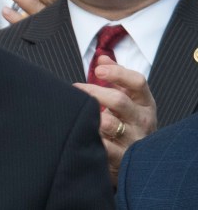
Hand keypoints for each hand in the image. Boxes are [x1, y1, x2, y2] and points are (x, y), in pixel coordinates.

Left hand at [73, 56, 156, 183]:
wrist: (135, 162)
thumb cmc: (128, 122)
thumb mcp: (129, 100)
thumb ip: (117, 78)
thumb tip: (102, 58)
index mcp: (145, 103)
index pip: (138, 82)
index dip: (118, 73)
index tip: (98, 69)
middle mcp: (141, 121)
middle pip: (119, 101)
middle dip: (95, 92)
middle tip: (75, 88)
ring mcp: (132, 140)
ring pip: (109, 124)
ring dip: (90, 114)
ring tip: (76, 109)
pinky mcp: (120, 159)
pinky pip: (102, 147)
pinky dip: (89, 137)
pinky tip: (79, 130)